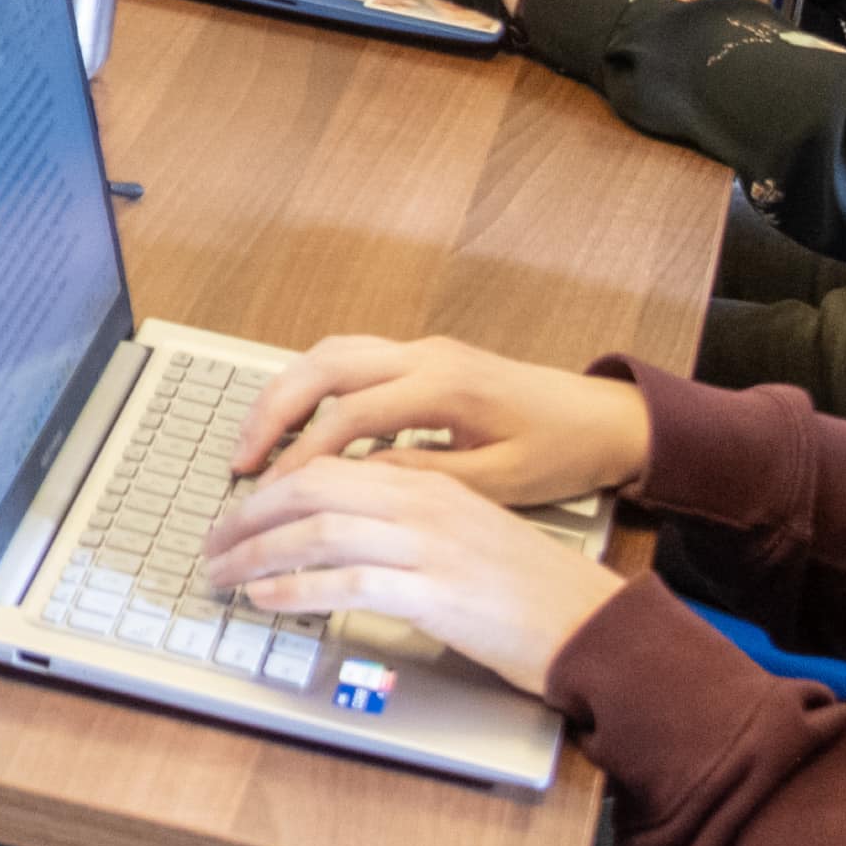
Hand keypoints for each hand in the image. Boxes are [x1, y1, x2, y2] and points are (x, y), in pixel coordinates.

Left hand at [196, 460, 631, 697]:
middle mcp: (425, 504)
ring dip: (256, 555)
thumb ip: (406, 523)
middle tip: (212, 544)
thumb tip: (338, 535)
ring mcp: (431, 546)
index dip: (270, 489)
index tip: (236, 515)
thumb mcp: (465, 535)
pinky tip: (266, 601)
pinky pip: (346, 583)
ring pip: (319, 532)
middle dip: (248, 516)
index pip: (329, 468)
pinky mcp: (437, 594)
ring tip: (224, 576)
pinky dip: (295, 590)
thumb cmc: (531, 590)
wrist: (593, 625)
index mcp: (430, 484)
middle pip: (312, 489)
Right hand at [217, 336, 655, 509]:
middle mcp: (426, 356)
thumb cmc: (561, 452)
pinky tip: (297, 424)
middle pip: (324, 367)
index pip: (350, 415)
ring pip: (330, 354)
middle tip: (239, 463)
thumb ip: (425, 479)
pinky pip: (349, 358)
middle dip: (273, 413)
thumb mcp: (499, 481)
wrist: (605, 417)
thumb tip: (356, 484)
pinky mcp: (424, 356)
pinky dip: (312, 386)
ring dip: (285, 395)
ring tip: (254, 444)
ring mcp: (423, 349)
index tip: (271, 495)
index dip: (304, 456)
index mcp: (446, 387)